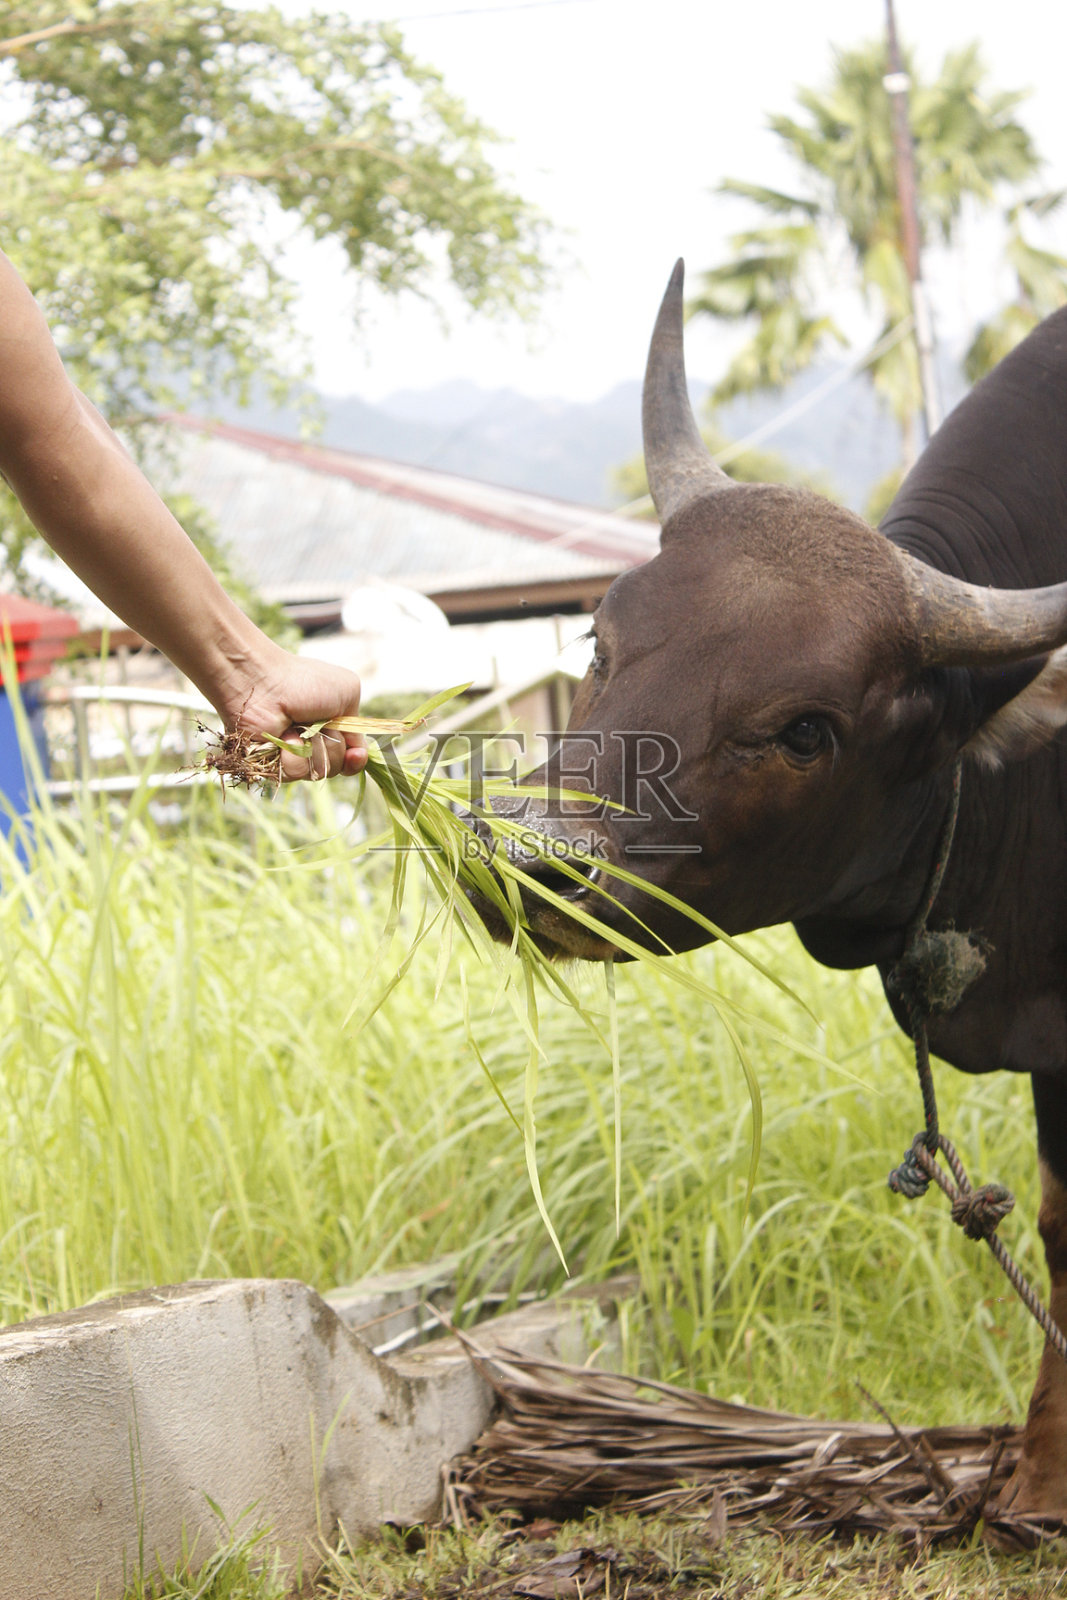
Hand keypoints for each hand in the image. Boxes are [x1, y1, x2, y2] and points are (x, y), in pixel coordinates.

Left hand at [218, 644, 365, 781]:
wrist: (262, 683)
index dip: (356, 759)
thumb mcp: (348, 691)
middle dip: (332, 748)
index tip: (355, 754)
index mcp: (335, 725)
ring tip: (296, 726)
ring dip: (312, 748)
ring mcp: (295, 755)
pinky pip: (295, 773)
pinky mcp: (275, 764)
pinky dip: (292, 754)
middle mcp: (316, 743)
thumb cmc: (303, 681)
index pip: (352, 755)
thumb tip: (356, 750)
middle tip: (319, 724)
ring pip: (317, 772)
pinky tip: (283, 735)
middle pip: (338, 767)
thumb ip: (357, 724)